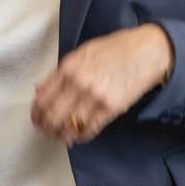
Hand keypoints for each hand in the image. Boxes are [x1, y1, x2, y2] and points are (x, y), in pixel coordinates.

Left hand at [31, 24, 174, 143]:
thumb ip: (60, 73)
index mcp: (68, 67)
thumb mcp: (82, 53)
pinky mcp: (112, 108)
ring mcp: (95, 97)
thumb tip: (40, 90)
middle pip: (52, 115)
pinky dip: (80, 136)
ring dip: (62, 134)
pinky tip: (78, 136)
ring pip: (69, 126)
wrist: (147, 51)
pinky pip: (89, 129)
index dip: (36, 113)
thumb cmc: (116, 49)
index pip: (43, 98)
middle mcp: (79, 83)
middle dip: (46, 127)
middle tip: (46, 131)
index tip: (36, 118)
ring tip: (61, 136)